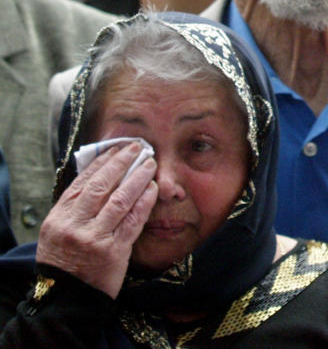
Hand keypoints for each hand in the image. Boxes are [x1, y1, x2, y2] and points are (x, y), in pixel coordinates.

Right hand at [36, 142, 157, 298]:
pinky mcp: (114, 251)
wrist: (67, 297)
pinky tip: (152, 189)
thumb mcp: (57, 231)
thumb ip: (75, 206)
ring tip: (150, 164)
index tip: (117, 149)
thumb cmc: (65, 259)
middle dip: (121, 163)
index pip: (82, 182)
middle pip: (102, 186)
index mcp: (59, 217)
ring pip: (120, 200)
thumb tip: (100, 174)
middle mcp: (75, 225)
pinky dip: (144, 202)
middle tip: (137, 148)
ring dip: (138, 178)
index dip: (102, 162)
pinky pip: (133, 221)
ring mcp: (95, 238)